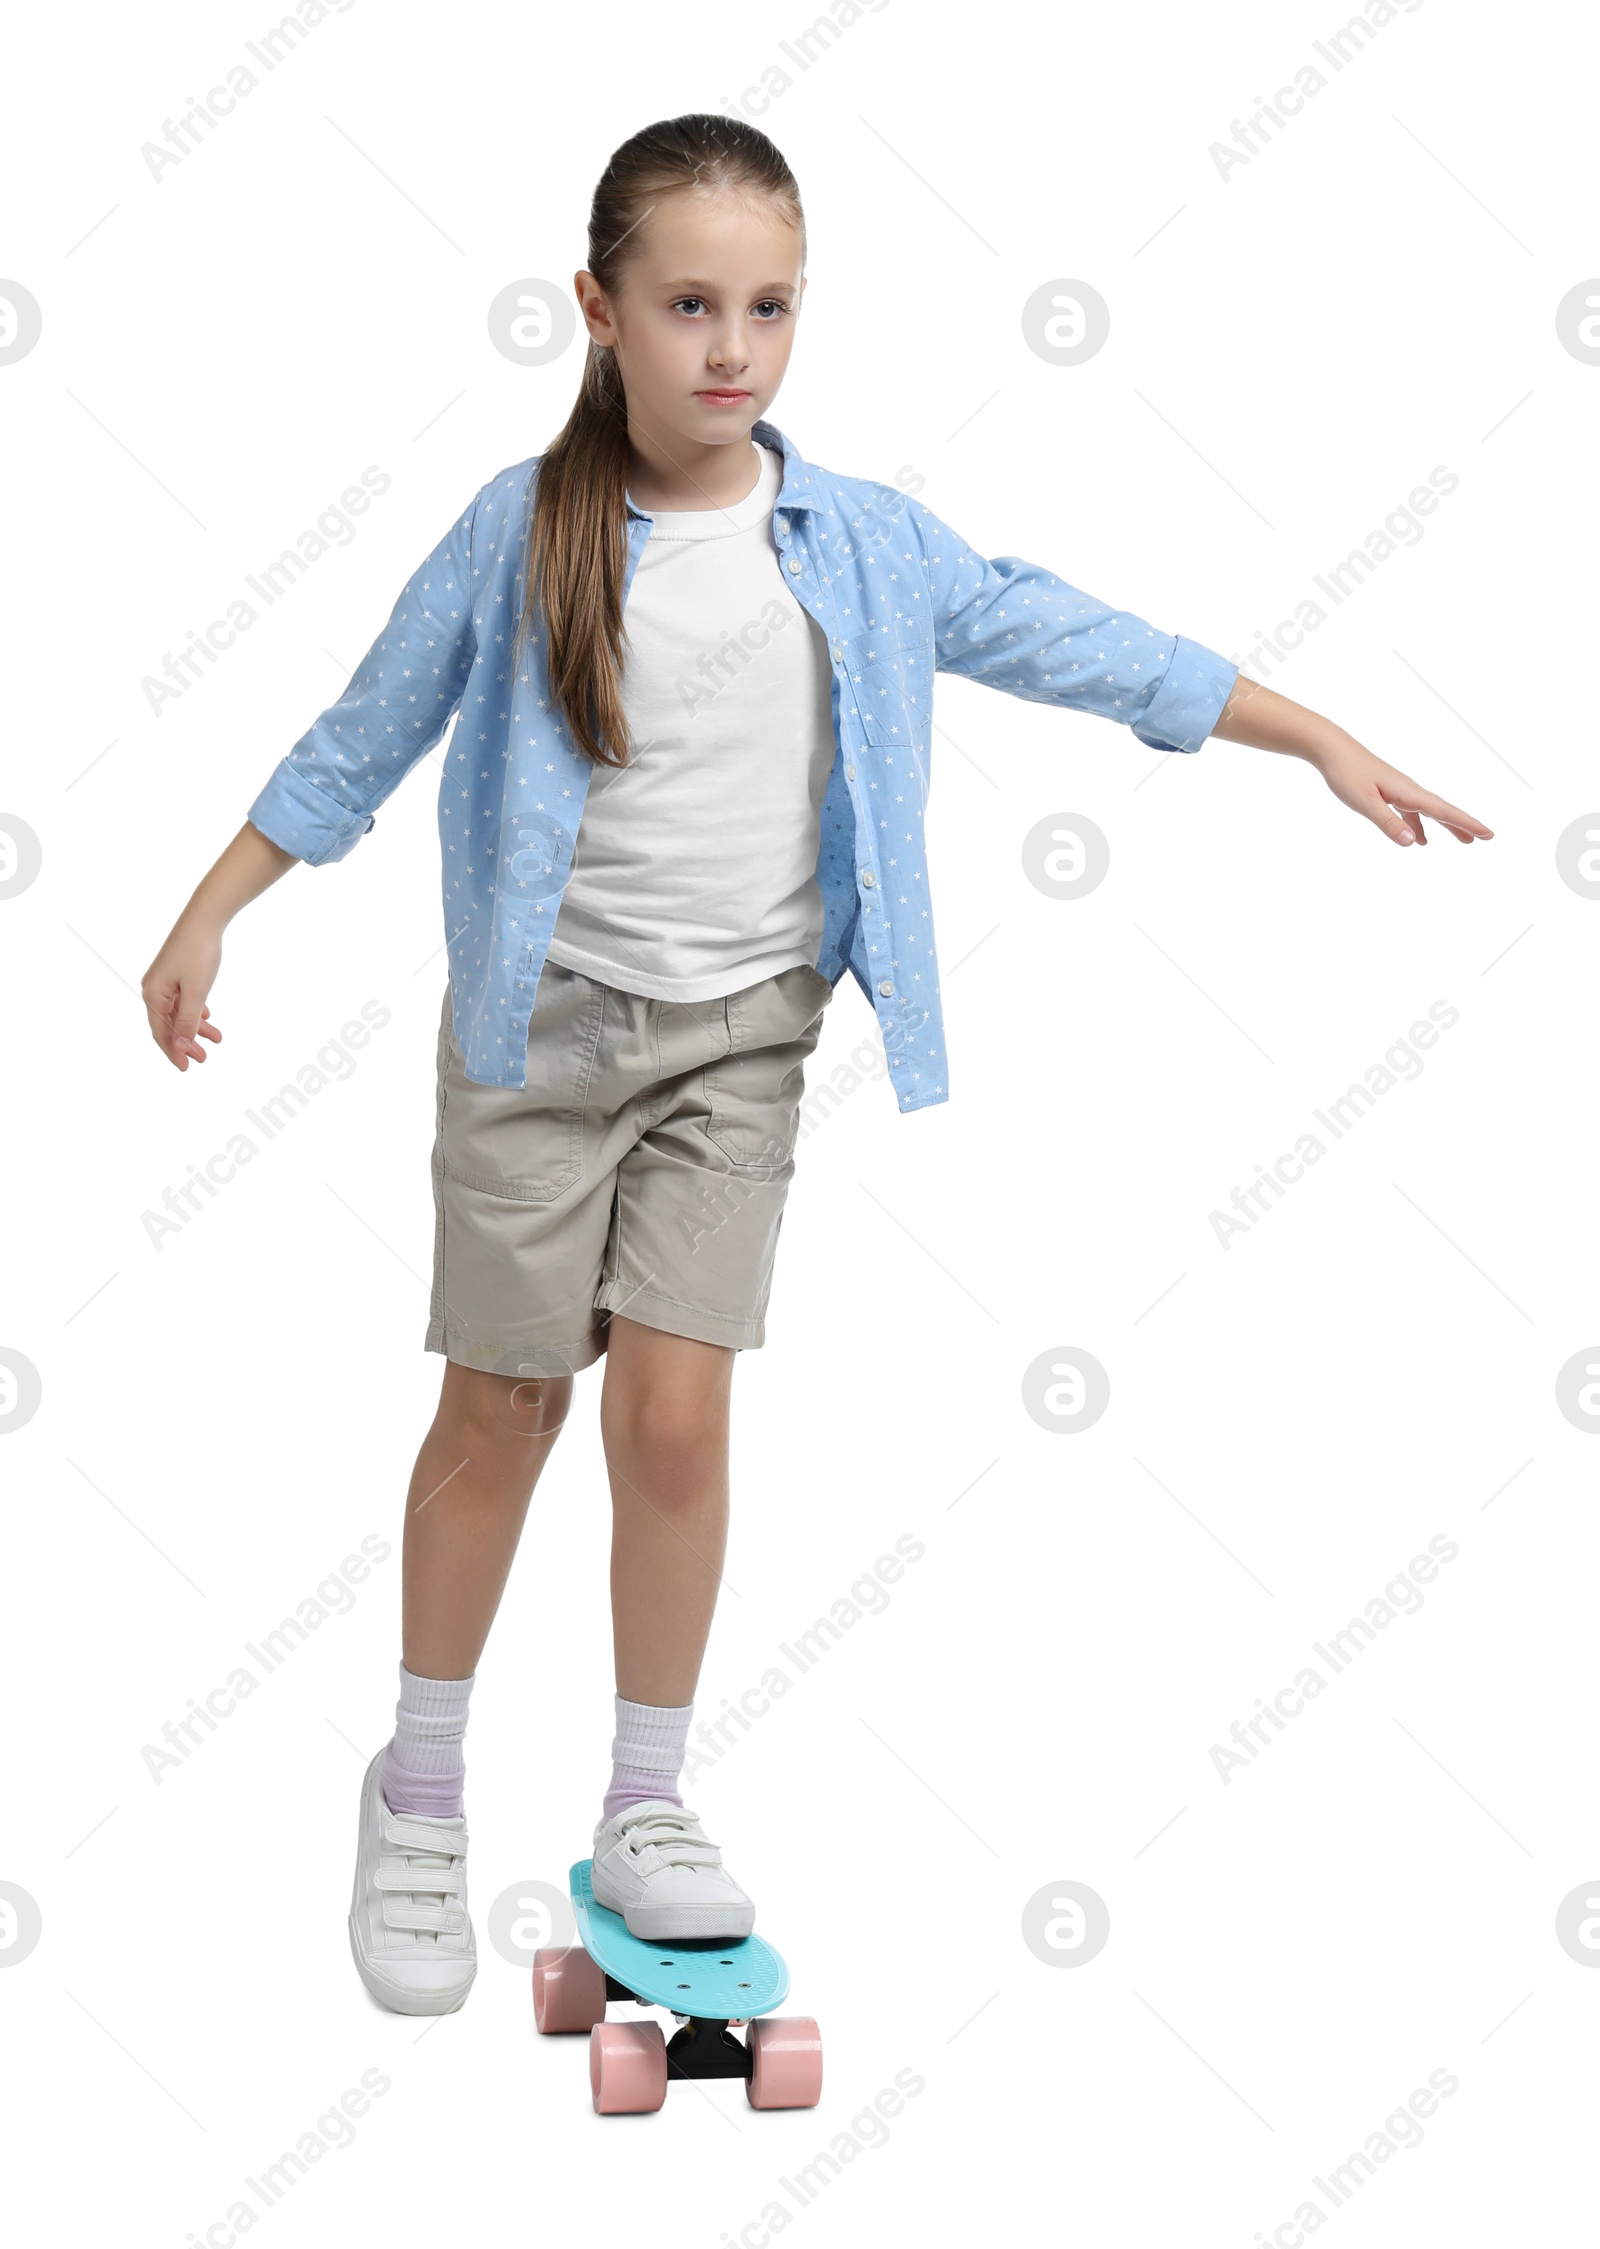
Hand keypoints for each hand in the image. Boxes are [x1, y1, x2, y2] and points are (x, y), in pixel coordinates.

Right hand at [142, 921, 224, 1068]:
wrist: (204, 918)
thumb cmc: (199, 954)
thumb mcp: (196, 993)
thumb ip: (187, 1021)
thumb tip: (180, 1045)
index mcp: (153, 995)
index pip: (161, 1033)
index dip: (173, 1052)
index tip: (186, 1068)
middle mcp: (154, 989)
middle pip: (168, 1025)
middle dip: (186, 1043)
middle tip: (204, 1060)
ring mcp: (164, 980)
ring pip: (178, 1012)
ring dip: (195, 1027)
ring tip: (216, 1039)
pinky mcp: (175, 972)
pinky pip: (182, 999)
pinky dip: (195, 1011)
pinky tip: (207, 1017)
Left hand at [1311, 735, 1493, 847]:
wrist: (1332, 749)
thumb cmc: (1347, 774)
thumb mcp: (1365, 803)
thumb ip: (1388, 823)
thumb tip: (1411, 843)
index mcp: (1408, 792)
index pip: (1444, 812)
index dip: (1467, 823)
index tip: (1488, 834)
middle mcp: (1409, 789)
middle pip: (1443, 811)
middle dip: (1464, 824)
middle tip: (1486, 837)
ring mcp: (1400, 790)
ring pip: (1430, 812)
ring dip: (1447, 826)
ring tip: (1464, 842)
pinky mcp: (1388, 791)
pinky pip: (1411, 811)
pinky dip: (1419, 825)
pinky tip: (1418, 839)